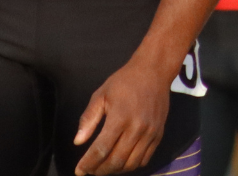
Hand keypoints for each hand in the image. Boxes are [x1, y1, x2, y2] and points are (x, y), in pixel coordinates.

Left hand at [73, 59, 171, 174]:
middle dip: (100, 170)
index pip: (101, 149)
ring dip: (115, 170)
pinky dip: (131, 165)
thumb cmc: (124, 82)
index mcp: (120, 118)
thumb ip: (89, 119)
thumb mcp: (101, 95)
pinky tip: (122, 162)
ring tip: (104, 168)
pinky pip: (145, 159)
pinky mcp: (159, 134)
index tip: (79, 171)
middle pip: (116, 160)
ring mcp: (150, 133)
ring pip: (131, 164)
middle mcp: (137, 128)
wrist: (154, 71)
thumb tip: (78, 141)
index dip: (88, 163)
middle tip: (90, 171)